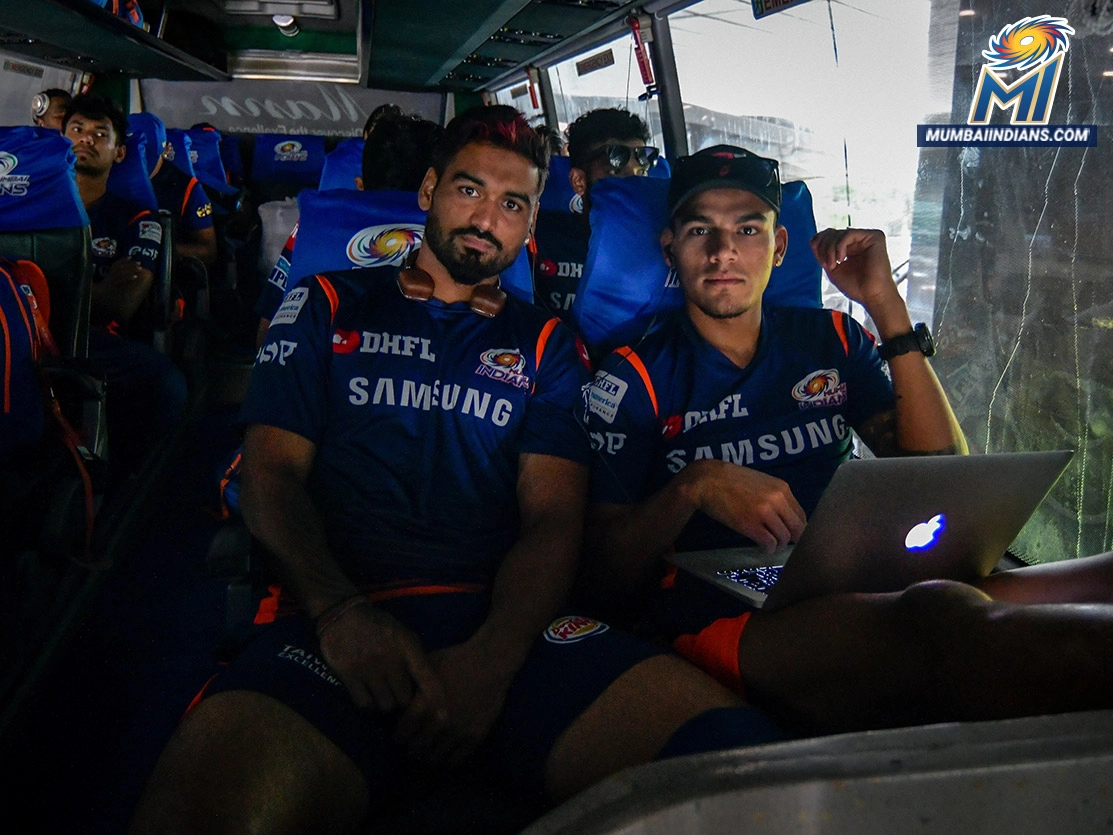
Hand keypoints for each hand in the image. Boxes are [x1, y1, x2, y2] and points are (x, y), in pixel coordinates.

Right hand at [106, 257, 149, 286]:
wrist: (101, 292)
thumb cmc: (108, 286)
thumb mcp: (112, 279)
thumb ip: (118, 274)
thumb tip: (128, 271)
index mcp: (110, 272)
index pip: (116, 263)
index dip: (123, 259)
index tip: (131, 256)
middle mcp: (111, 274)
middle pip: (121, 266)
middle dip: (131, 264)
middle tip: (140, 263)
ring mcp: (113, 278)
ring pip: (123, 272)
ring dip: (132, 269)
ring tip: (140, 269)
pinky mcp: (114, 284)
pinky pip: (122, 280)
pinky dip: (129, 277)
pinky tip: (136, 277)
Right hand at [317, 603, 446, 717]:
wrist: (344, 615)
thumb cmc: (378, 625)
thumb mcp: (402, 634)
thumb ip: (414, 657)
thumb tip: (427, 687)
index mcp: (407, 646)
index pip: (427, 677)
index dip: (437, 699)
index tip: (444, 718)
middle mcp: (390, 659)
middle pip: (404, 699)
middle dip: (402, 699)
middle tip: (397, 692)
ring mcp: (369, 668)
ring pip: (385, 705)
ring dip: (385, 702)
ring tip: (381, 691)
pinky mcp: (349, 675)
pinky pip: (364, 703)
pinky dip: (368, 702)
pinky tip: (367, 692)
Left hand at [395, 639, 511, 765]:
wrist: (490, 662)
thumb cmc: (455, 660)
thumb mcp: (425, 668)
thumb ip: (410, 688)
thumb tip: (395, 706)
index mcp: (424, 706)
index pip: (401, 735)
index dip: (397, 737)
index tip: (399, 735)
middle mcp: (439, 724)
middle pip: (415, 751)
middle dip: (410, 748)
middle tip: (412, 743)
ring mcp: (458, 733)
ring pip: (433, 759)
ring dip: (428, 756)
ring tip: (428, 748)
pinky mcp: (475, 738)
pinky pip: (455, 761)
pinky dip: (447, 760)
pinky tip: (445, 751)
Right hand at [688, 460, 805, 551]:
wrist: (707, 480)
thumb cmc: (732, 480)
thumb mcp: (761, 482)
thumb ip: (776, 496)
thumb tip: (786, 517)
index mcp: (782, 488)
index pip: (801, 515)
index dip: (798, 528)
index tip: (792, 534)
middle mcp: (777, 500)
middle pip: (797, 528)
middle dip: (792, 539)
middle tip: (783, 542)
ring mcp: (764, 513)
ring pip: (783, 538)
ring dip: (778, 544)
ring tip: (769, 543)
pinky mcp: (751, 525)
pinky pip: (769, 543)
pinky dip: (768, 548)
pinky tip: (762, 546)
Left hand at [810, 228, 898, 310]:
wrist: (871, 295)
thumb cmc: (855, 286)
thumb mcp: (832, 268)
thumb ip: (822, 254)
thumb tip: (813, 240)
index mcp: (849, 247)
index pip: (829, 236)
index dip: (819, 244)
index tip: (820, 260)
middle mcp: (858, 240)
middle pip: (832, 233)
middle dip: (824, 248)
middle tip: (827, 264)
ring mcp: (867, 238)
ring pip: (838, 233)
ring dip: (830, 249)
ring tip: (834, 265)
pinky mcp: (875, 237)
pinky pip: (848, 233)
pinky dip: (839, 246)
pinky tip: (841, 259)